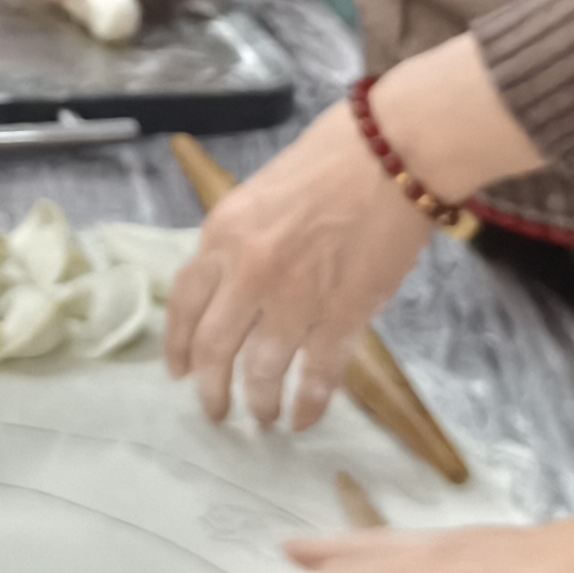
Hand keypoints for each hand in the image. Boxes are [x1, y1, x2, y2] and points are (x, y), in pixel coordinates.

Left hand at [167, 42, 540, 427]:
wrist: (394, 152)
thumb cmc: (333, 156)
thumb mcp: (261, 193)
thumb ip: (242, 239)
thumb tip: (237, 280)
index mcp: (222, 234)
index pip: (184, 303)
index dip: (179, 345)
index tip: (179, 372)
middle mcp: (247, 272)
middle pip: (215, 349)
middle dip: (211, 389)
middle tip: (216, 411)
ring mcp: (294, 298)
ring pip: (263, 370)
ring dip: (261, 402)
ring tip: (264, 418)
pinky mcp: (344, 315)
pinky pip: (319, 373)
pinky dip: (309, 403)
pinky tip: (304, 420)